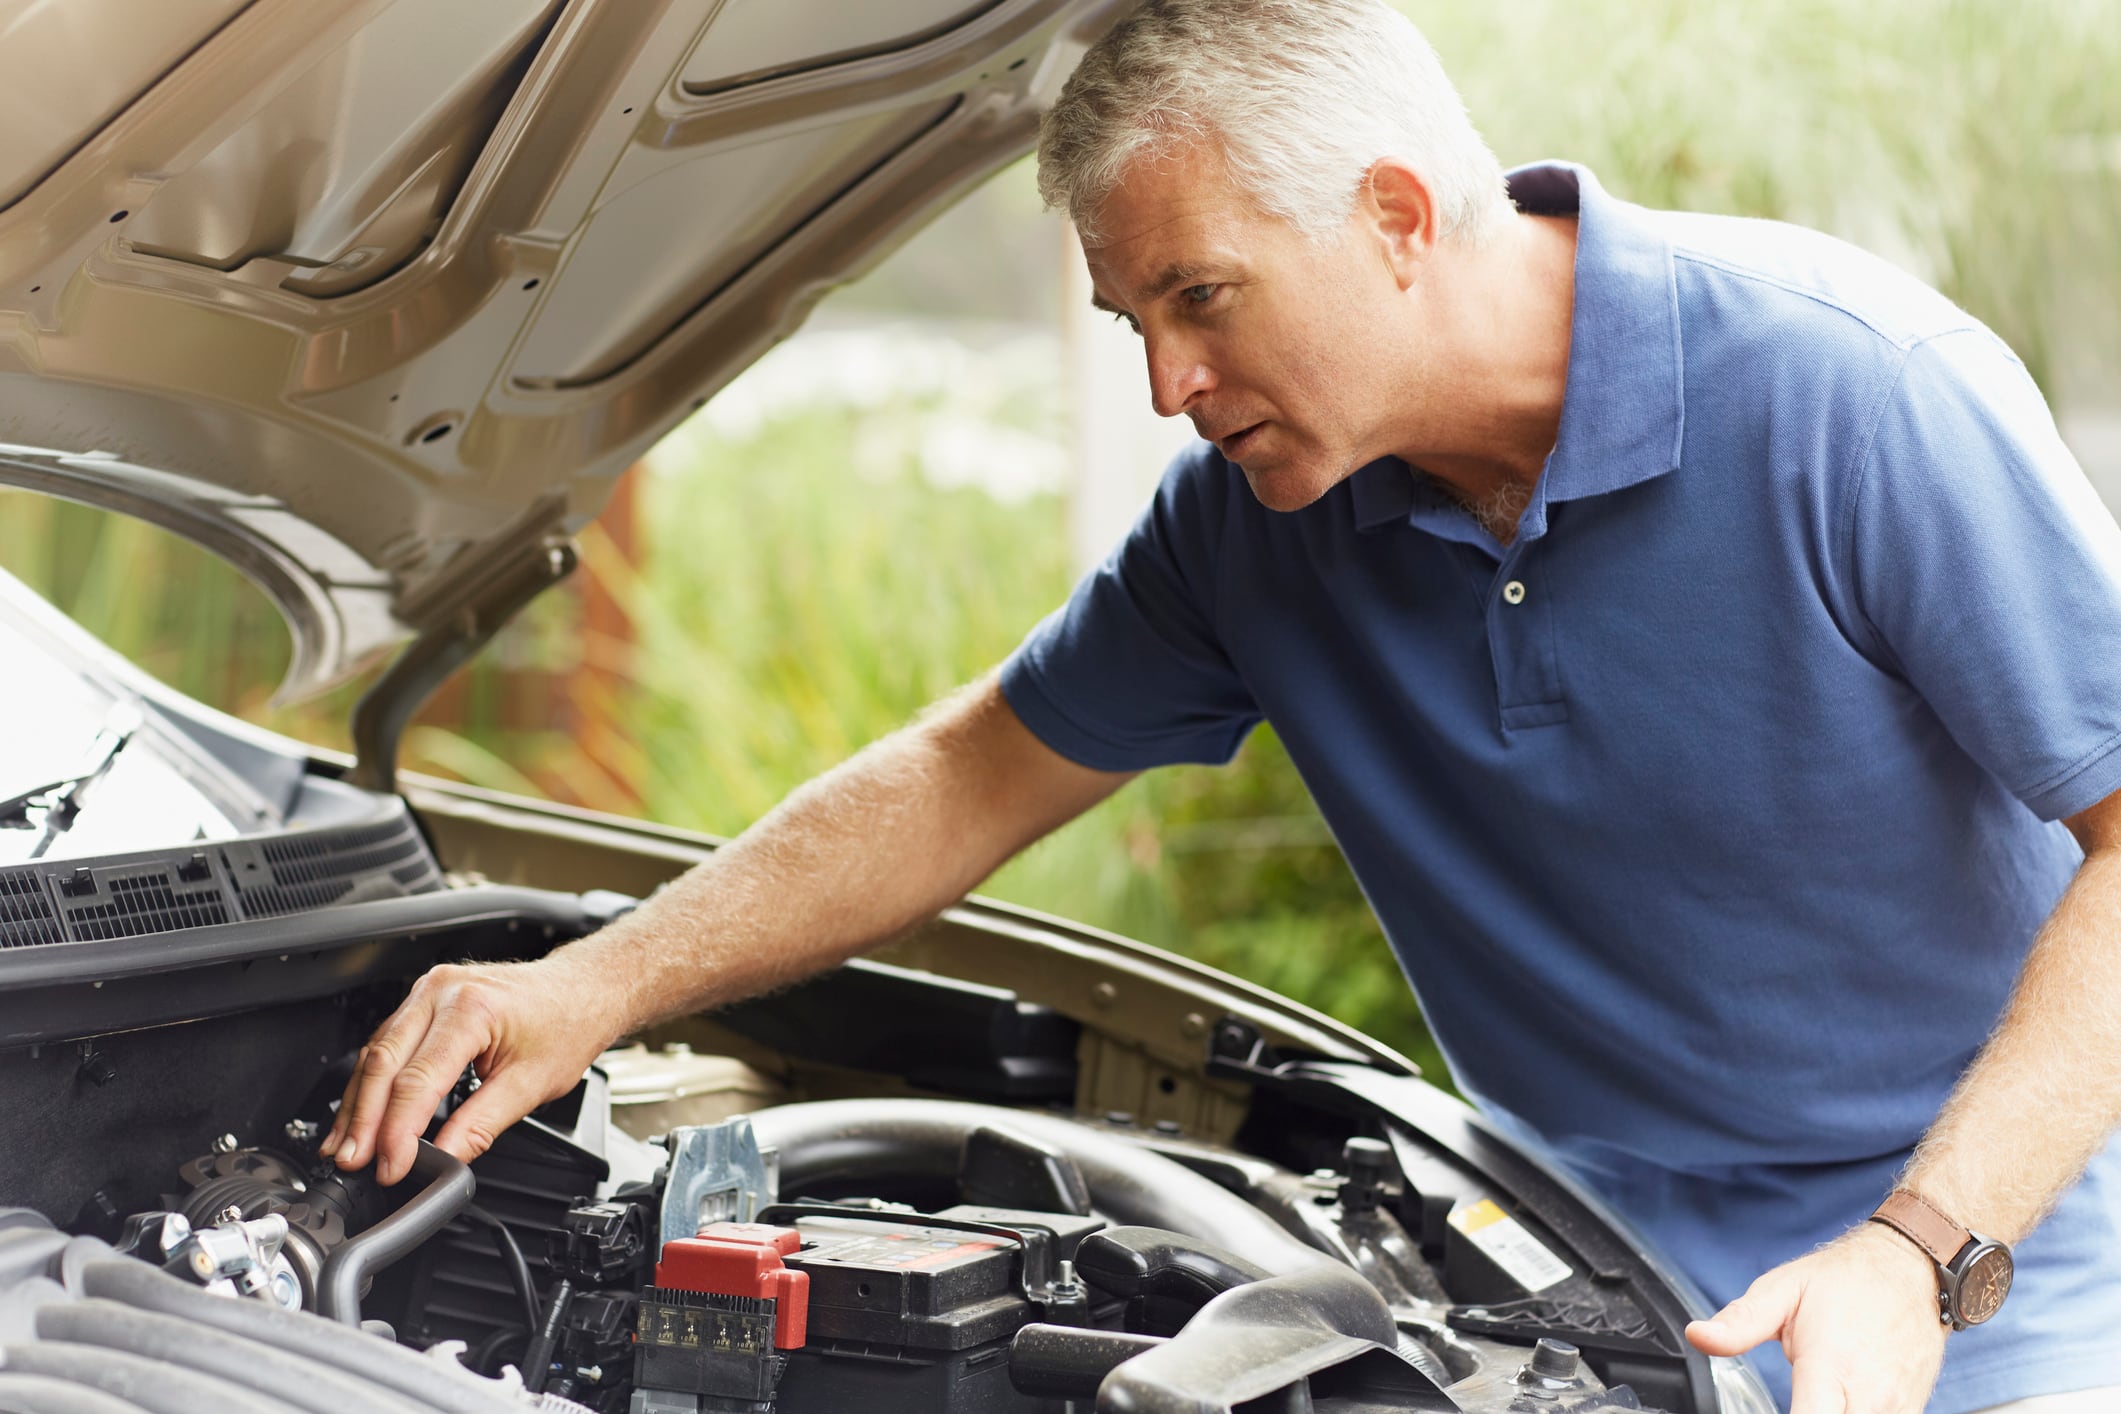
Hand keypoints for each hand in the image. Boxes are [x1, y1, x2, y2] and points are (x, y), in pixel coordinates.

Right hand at [319, 952, 626, 1184]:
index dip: (397, 1131)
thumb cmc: (566, 1023)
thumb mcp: (531, 1084)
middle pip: (383, 1063)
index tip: (390, 1166)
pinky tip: (359, 1112)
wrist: (581, 988)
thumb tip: (443, 1158)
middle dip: (364, 1120)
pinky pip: (385, 1042)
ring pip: (376, 1052)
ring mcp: (429, 990)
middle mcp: (441, 991)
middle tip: (353, 1161)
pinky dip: (370, 1082)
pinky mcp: (424, 999)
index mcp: (471, 1009)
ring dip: (357, 1104)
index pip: (418, 1080)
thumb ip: (481, 1125)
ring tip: (344, 1146)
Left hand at [1687, 1223, 1948, 1412]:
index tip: (1766, 1407)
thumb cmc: (1845, 1280)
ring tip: (1812, 1396)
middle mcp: (1871, 1395)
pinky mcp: (1914, 1410)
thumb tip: (1698, 1336)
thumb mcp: (1783, 1289)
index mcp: (1831, 1366)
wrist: (1912, 1270)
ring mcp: (1898, 1407)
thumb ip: (1741, 1322)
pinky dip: (1855, 1413)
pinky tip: (1838, 1400)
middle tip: (1792, 1396)